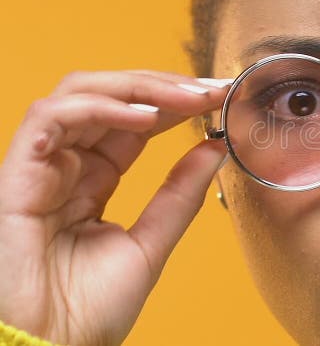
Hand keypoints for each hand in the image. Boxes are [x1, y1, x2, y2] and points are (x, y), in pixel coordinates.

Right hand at [0, 70, 229, 345]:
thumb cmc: (89, 310)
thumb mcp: (151, 243)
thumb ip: (180, 194)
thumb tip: (216, 147)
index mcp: (93, 178)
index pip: (135, 120)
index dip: (177, 101)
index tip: (222, 96)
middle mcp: (66, 165)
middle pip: (110, 96)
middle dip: (165, 85)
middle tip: (212, 89)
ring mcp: (40, 167)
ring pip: (79, 93)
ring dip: (138, 87)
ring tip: (188, 98)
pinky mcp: (16, 175)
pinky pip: (50, 117)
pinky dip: (99, 107)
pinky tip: (145, 117)